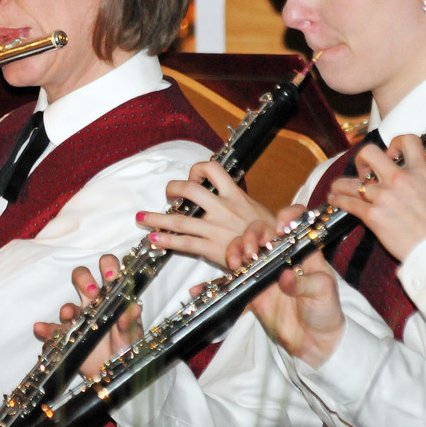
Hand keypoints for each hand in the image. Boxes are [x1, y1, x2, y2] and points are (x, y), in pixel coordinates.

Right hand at [33, 254, 141, 377]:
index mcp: (113, 296)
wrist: (114, 371)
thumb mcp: (132, 335)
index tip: (110, 276)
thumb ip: (131, 321)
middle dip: (84, 279)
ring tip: (68, 314)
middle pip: (82, 278)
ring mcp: (79, 318)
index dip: (108, 266)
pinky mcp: (68, 336)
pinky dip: (46, 329)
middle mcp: (94, 302)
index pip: (109, 270)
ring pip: (68, 304)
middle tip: (92, 292)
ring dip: (67, 307)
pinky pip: (54, 331)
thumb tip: (133, 307)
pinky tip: (41, 328)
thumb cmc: (126, 347)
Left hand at [136, 161, 275, 267]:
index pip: (213, 169)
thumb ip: (246, 202)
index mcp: (237, 195)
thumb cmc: (276, 237)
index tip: (193, 178)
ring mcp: (216, 228)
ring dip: (157, 217)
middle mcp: (224, 208)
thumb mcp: (266, 214)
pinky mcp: (212, 248)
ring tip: (141, 218)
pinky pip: (184, 242)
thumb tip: (240, 192)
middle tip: (167, 195)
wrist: (284, 257)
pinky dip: (166, 239)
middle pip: (191, 191)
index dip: (198, 169)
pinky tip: (154, 238)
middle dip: (172, 189)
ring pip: (180, 218)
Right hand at [223, 210, 344, 368]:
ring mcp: (262, 272)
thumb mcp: (323, 293)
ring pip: (241, 251)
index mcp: (301, 251)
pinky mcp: (250, 290)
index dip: (286, 217)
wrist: (314, 343)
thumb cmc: (326, 311)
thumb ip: (305, 283)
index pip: (294, 223)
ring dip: (233, 251)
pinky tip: (198, 289)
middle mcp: (279, 256)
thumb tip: (284, 277)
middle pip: (260, 233)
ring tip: (233, 264)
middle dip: (250, 236)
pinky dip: (211, 285)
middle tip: (249, 252)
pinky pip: (228, 283)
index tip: (278, 228)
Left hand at [327, 134, 425, 262]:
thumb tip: (412, 177)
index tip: (390, 153)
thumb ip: (421, 181)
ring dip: (340, 185)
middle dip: (361, 160)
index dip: (395, 142)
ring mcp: (384, 196)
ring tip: (337, 188)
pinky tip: (334, 200)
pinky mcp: (373, 215)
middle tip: (363, 171)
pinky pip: (347, 202)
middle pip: (369, 152)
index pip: (407, 140)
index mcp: (420, 172)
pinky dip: (337, 200)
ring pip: (350, 181)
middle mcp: (399, 180)